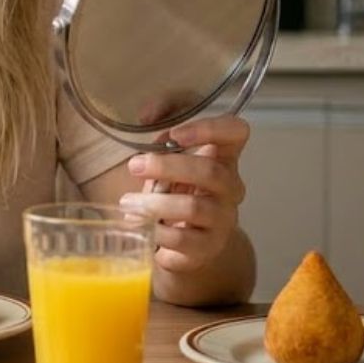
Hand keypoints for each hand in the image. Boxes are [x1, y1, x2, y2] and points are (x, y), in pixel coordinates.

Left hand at [119, 115, 249, 274]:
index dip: (210, 128)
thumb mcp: (167, 155)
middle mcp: (230, 188)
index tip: (175, 134)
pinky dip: (155, 232)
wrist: (189, 243)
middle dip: (167, 167)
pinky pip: (182, 240)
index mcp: (224, 158)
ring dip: (154, 204)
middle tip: (134, 165)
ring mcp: (223, 220)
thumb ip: (162, 123)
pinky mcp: (208, 248)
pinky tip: (138, 228)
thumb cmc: (177, 189)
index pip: (237, 132)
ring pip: (193, 208)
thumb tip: (148, 113)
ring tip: (127, 203)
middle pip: (210, 172)